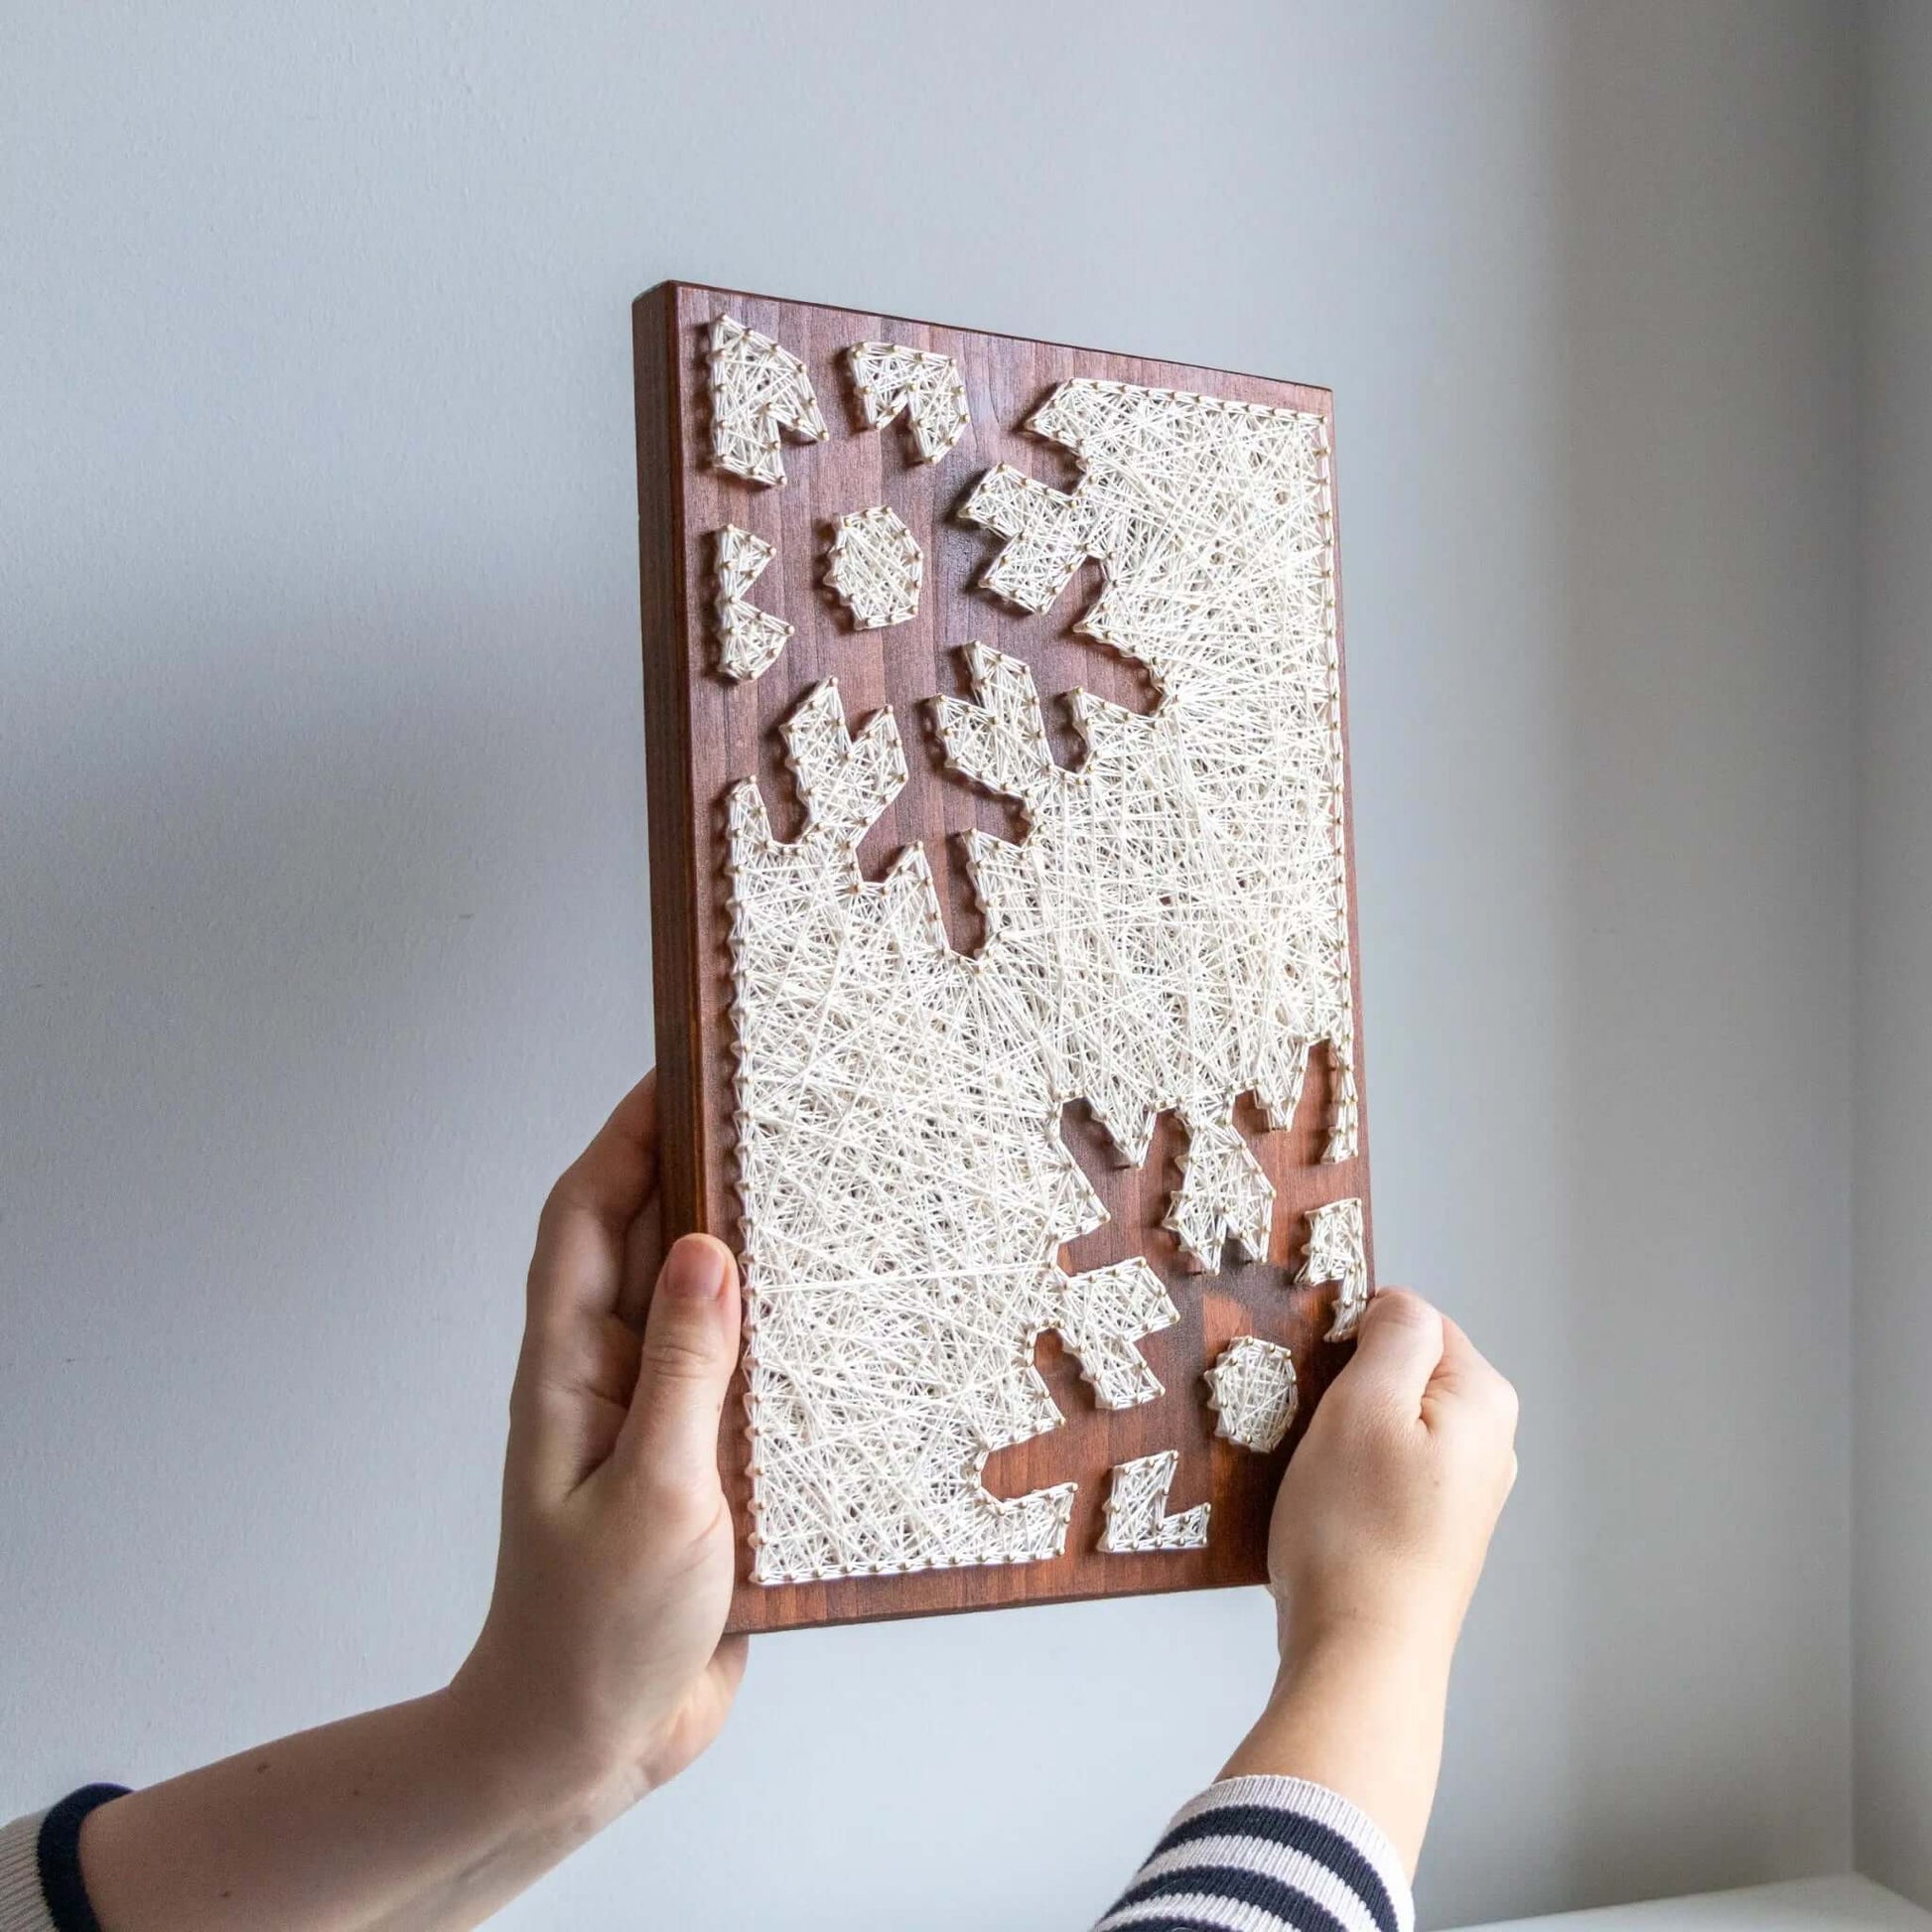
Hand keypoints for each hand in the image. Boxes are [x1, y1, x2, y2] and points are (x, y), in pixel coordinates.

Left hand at [75, 1075, 749, 1931]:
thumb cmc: (595, 1633)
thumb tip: (708, 1244)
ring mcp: (658, 1417)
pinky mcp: (704, 1463)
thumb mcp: (652, 1494)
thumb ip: (684, 1368)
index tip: (681, 1068)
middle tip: (771, 1103)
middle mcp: (611, 1375)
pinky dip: (780, 1329)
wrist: (589, 1744)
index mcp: (572, 1368)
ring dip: (746, 1242)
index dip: (627, 1134)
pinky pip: (741, 1370)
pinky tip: (838, 1313)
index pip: (587, 1217)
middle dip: (695, 1165)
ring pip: (701, 1301)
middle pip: (648, 1240)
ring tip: (817, 1182)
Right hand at [1222, 1288, 1516, 1873]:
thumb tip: (1400, 1303)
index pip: (1410, 1318)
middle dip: (1345, 1388)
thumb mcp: (1363, 1405)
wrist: (1360, 1660)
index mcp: (1484, 1400)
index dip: (1350, 1337)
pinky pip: (1382, 1473)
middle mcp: (1490, 1445)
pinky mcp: (1433, 1535)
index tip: (1314, 1378)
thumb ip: (1393, 1335)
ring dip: (1338, 1438)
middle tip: (1308, 1429)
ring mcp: (1464, 1495)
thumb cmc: (1356, 1532)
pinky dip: (1345, 1480)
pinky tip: (1321, 1513)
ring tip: (1311, 1477)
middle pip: (1400, 1373)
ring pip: (1386, 1425)